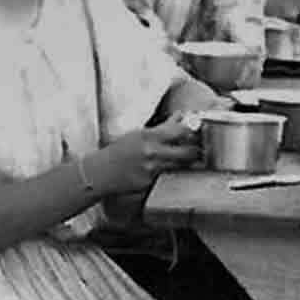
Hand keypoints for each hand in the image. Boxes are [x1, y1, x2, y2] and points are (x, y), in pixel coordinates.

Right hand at [82, 117, 202, 197]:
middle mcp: (152, 152)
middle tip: (198, 149)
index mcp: (149, 136)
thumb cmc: (119, 151)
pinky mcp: (151, 183)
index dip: (193, 131)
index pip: (181, 131)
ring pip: (182, 166)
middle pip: (188, 152)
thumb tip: (181, 116)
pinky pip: (169, 177)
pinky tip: (168, 170)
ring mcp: (152, 169)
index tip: (198, 131)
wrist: (100, 173)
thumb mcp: (139, 134)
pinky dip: (172, 173)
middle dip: (196, 150)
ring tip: (187, 159)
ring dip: (187, 163)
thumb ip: (163, 127)